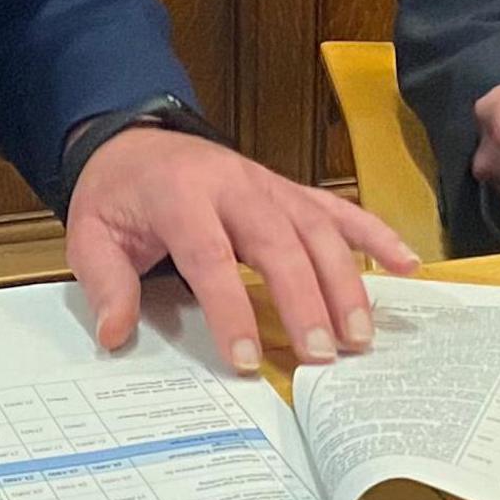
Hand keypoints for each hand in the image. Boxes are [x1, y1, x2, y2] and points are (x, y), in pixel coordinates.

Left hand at [64, 128, 420, 371]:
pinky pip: (342, 211)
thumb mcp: (91, 234)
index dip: (231, 309)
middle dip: (304, 300)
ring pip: (319, 230)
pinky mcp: (293, 191)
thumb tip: (116, 335)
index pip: (210, 255)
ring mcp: (271, 185)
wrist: (136, 139)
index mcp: (182, 195)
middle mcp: (236, 185)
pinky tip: (407, 265)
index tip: (246, 360)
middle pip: (279, 243)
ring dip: (344, 282)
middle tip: (322, 355)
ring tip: (360, 336)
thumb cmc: (119, 195)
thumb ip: (106, 284)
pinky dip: (377, 235)